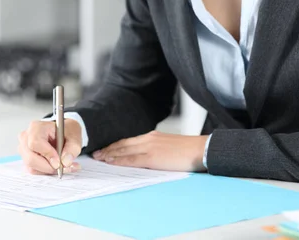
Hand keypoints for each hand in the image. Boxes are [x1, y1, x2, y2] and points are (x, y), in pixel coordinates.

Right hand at [18, 119, 82, 174]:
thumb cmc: (66, 131)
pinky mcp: (26, 159)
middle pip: (31, 158)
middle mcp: (26, 138)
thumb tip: (65, 162)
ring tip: (65, 167)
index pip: (35, 143)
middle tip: (65, 167)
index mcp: (36, 127)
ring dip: (49, 170)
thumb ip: (72, 148)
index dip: (47, 154)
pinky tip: (58, 167)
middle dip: (49, 166)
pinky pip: (34, 170)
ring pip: (32, 167)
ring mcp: (24, 149)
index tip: (59, 161)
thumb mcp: (75, 135)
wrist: (63, 133)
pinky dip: (47, 171)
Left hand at [92, 131, 208, 171]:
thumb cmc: (189, 151)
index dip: (116, 145)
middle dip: (109, 149)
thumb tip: (149, 158)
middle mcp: (148, 139)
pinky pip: (131, 159)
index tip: (106, 149)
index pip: (129, 141)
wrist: (201, 150)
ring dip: (110, 154)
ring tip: (99, 158)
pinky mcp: (152, 157)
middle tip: (96, 153)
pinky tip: (110, 162)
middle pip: (123, 144)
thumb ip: (157, 150)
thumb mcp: (169, 147)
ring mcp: (149, 147)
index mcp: (153, 137)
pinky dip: (119, 160)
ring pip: (124, 150)